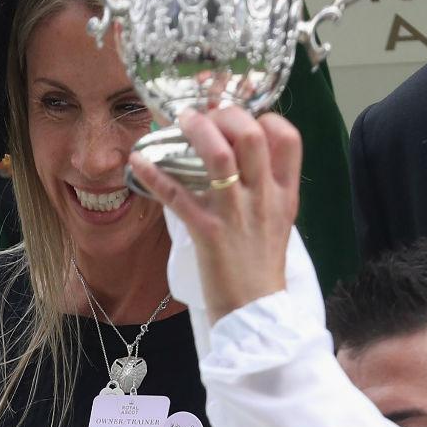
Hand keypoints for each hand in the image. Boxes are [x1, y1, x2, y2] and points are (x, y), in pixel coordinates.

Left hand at [135, 107, 302, 323]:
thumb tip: (239, 157)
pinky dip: (154, 175)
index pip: (288, 137)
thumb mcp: (277, 221)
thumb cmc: (260, 267)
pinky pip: (178, 195)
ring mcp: (236, 213)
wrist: (254, 312)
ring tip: (180, 122)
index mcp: (284, 193)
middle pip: (252, 135)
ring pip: (219, 156)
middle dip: (226, 115)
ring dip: (196, 131)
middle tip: (206, 115)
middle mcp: (263, 197)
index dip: (264, 118)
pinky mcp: (207, 232)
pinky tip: (138, 161)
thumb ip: (265, 188)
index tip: (242, 119)